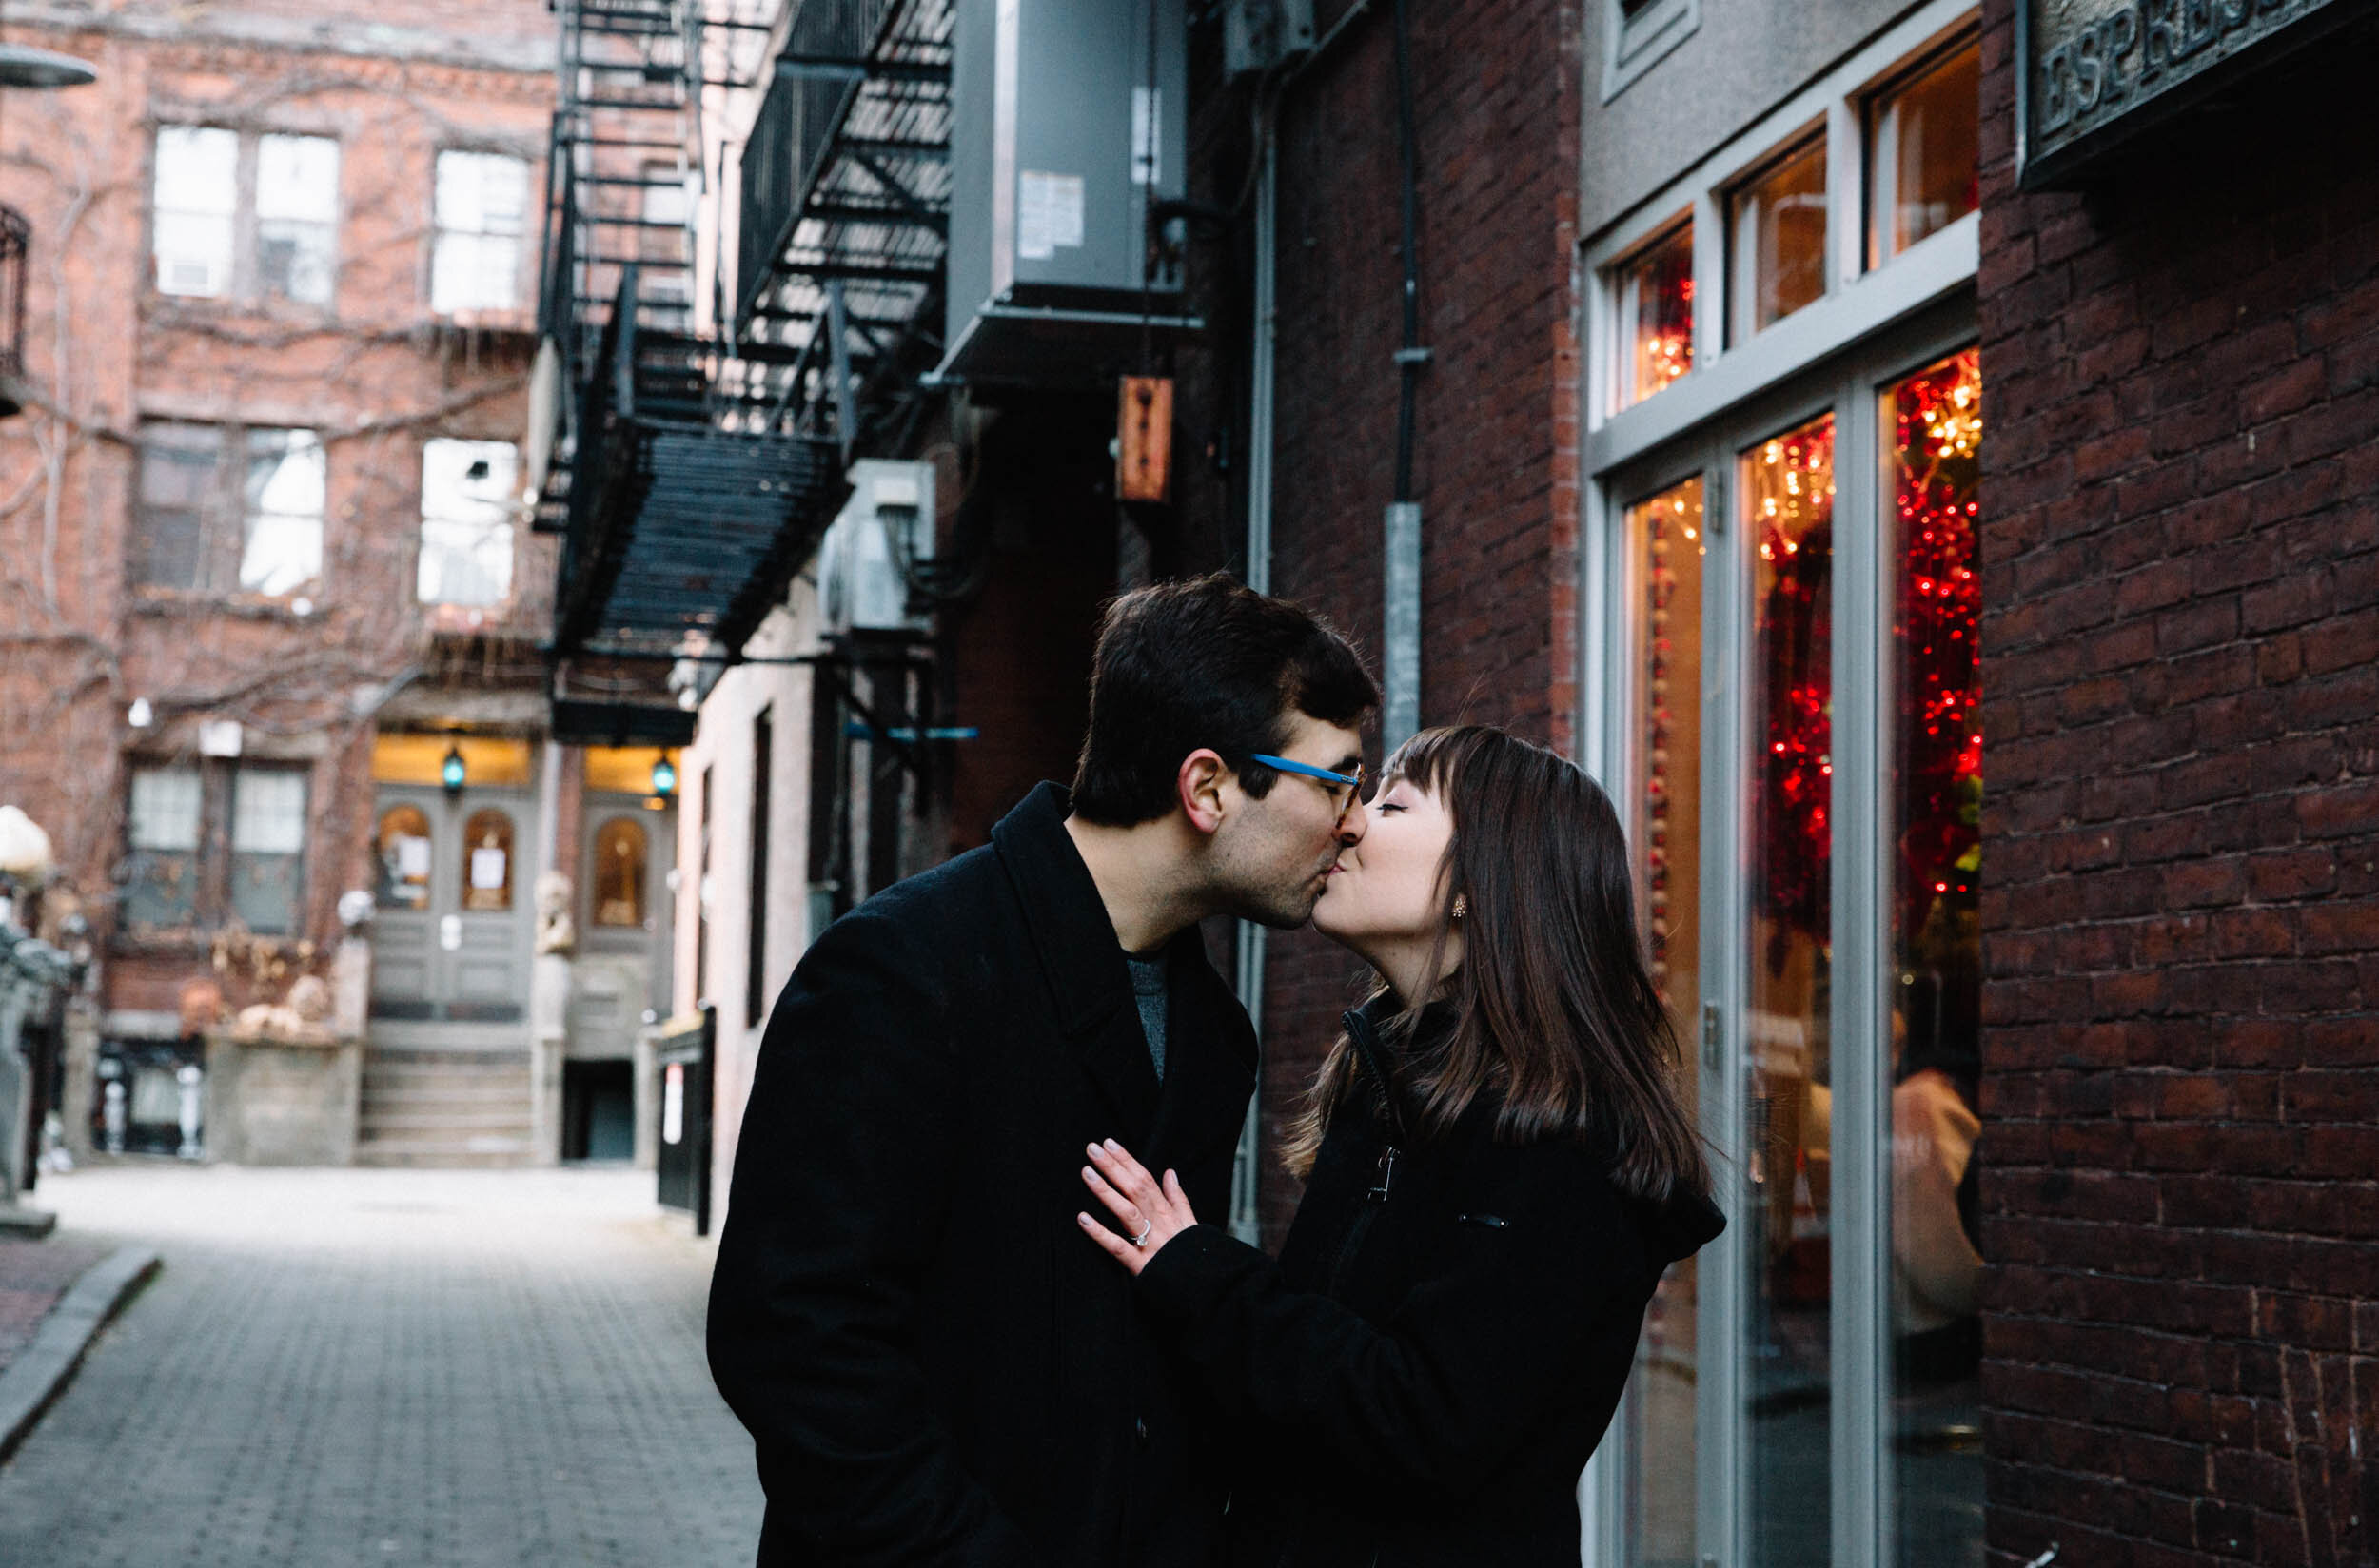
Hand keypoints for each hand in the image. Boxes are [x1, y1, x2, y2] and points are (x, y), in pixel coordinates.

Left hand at [1077, 1139, 1197, 1275]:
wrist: (1206, 1287)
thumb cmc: (1196, 1256)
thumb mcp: (1191, 1224)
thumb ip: (1179, 1198)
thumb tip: (1170, 1172)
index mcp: (1168, 1213)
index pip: (1146, 1180)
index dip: (1127, 1161)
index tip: (1110, 1144)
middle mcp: (1158, 1224)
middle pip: (1135, 1189)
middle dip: (1113, 1167)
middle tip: (1092, 1149)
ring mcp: (1149, 1244)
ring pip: (1127, 1213)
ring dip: (1106, 1192)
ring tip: (1087, 1173)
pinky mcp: (1141, 1266)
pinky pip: (1118, 1247)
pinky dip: (1100, 1233)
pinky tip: (1083, 1218)